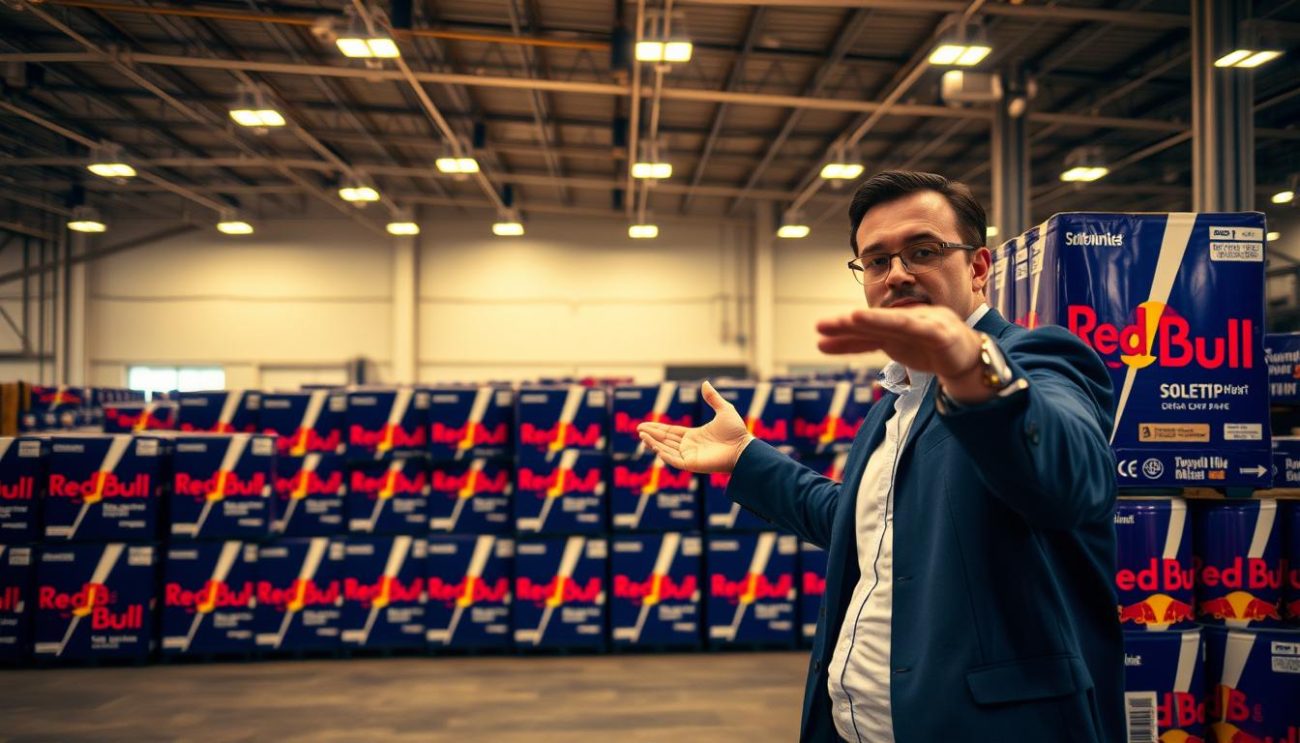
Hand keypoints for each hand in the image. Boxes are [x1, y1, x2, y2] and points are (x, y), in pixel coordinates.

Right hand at [637, 381, 753, 473]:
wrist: (744, 447)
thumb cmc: (736, 432)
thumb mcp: (724, 410)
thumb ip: (713, 398)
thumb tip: (705, 383)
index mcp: (694, 436)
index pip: (671, 433)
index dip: (657, 429)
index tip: (644, 426)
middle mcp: (690, 447)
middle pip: (665, 441)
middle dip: (651, 436)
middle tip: (638, 430)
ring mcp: (690, 456)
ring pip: (666, 450)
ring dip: (654, 443)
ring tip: (642, 436)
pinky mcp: (692, 464)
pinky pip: (673, 460)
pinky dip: (663, 454)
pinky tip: (654, 446)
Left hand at [817, 306, 986, 399]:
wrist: (971, 359)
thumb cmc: (932, 349)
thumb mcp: (896, 347)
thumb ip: (868, 343)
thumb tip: (830, 342)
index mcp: (895, 322)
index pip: (867, 332)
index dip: (844, 336)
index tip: (820, 342)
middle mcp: (908, 319)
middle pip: (875, 323)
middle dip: (848, 325)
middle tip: (821, 326)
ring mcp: (926, 324)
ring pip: (895, 323)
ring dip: (874, 320)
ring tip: (851, 318)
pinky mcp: (941, 334)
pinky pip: (920, 329)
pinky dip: (904, 325)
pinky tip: (888, 324)